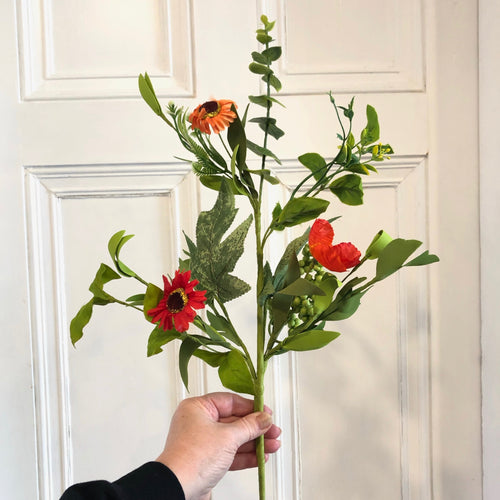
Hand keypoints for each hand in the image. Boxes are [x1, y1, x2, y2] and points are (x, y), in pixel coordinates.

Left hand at [156, 392, 280, 499]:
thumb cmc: (192, 459)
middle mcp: (198, 422)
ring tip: (273, 444)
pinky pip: (230, 454)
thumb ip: (249, 426)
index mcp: (197, 408)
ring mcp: (203, 442)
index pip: (229, 401)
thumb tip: (263, 418)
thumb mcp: (227, 437)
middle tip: (273, 429)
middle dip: (255, 427)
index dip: (250, 407)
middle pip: (234, 420)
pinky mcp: (206, 460)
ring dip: (254, 442)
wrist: (177, 490)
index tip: (266, 412)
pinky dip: (246, 455)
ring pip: (234, 438)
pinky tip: (261, 457)